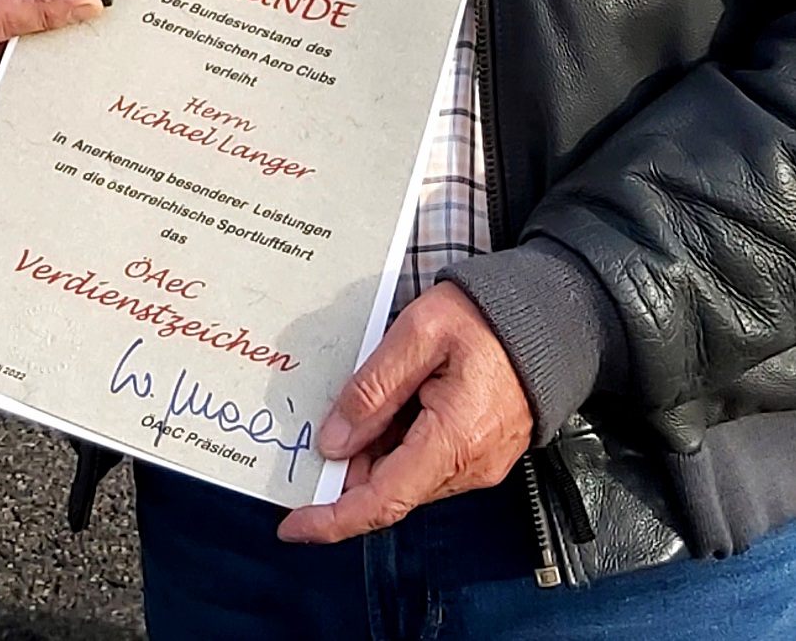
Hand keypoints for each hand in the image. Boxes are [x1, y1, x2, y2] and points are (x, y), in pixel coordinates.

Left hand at [278, 281, 532, 543]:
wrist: (553, 322)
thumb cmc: (486, 320)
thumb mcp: (417, 335)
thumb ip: (372, 389)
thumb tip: (334, 442)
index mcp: (453, 441)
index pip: (384, 500)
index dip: (334, 518)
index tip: (293, 526)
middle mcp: (469, 467)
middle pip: (389, 492)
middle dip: (343, 476)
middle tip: (311, 438)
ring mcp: (477, 465)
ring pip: (404, 478)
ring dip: (368, 457)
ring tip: (352, 408)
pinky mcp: (477, 454)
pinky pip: (423, 464)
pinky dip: (391, 447)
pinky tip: (380, 411)